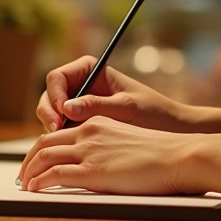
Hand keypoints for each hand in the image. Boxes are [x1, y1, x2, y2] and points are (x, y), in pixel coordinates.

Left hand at [18, 117, 198, 194]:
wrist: (177, 157)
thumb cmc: (161, 153)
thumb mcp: (127, 140)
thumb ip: (106, 145)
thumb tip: (96, 161)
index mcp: (97, 122)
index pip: (58, 131)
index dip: (42, 147)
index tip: (37, 160)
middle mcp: (88, 132)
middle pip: (44, 142)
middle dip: (28, 159)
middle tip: (23, 174)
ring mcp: (89, 151)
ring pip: (44, 157)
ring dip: (29, 172)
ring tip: (25, 185)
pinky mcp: (92, 171)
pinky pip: (54, 175)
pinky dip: (39, 182)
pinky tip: (35, 190)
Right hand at [36, 55, 188, 131]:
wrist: (171, 130)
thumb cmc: (155, 113)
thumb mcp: (126, 107)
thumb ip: (97, 106)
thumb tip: (66, 108)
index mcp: (91, 70)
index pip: (58, 77)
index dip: (54, 95)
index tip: (61, 114)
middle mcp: (83, 86)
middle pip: (50, 96)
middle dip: (49, 113)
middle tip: (55, 131)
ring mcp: (81, 106)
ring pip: (53, 114)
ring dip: (52, 128)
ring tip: (62, 142)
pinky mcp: (83, 126)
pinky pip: (64, 130)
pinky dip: (61, 139)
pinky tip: (67, 151)